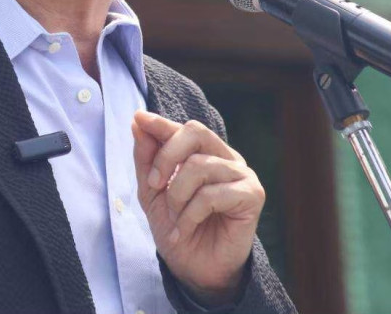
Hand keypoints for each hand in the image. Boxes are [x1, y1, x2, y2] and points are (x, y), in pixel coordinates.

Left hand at [131, 110, 263, 303]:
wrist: (194, 271)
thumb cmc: (177, 229)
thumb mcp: (152, 192)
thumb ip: (147, 159)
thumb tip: (139, 122)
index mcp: (205, 153)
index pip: (184, 128)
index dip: (161, 123)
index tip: (138, 119)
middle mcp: (226, 158)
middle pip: (196, 133)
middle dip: (166, 156)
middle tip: (153, 185)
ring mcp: (242, 175)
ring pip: (199, 166)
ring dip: (177, 196)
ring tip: (174, 219)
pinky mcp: (252, 196)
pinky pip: (211, 194)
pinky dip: (190, 214)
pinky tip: (184, 230)